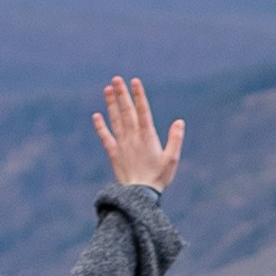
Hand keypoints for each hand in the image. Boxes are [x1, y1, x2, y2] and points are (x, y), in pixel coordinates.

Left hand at [94, 71, 185, 197]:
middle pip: (127, 112)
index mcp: (148, 137)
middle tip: (116, 79)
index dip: (139, 96)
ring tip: (107, 90)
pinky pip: (105, 137)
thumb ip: (175, 139)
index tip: (135, 81)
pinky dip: (100, 126)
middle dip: (122, 94)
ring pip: (115, 120)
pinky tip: (96, 116)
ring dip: (111, 104)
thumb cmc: (158, 178)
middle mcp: (133, 137)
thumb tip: (179, 122)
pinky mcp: (113, 154)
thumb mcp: (172, 159)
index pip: (143, 111)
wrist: (139, 196)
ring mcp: (122, 144)